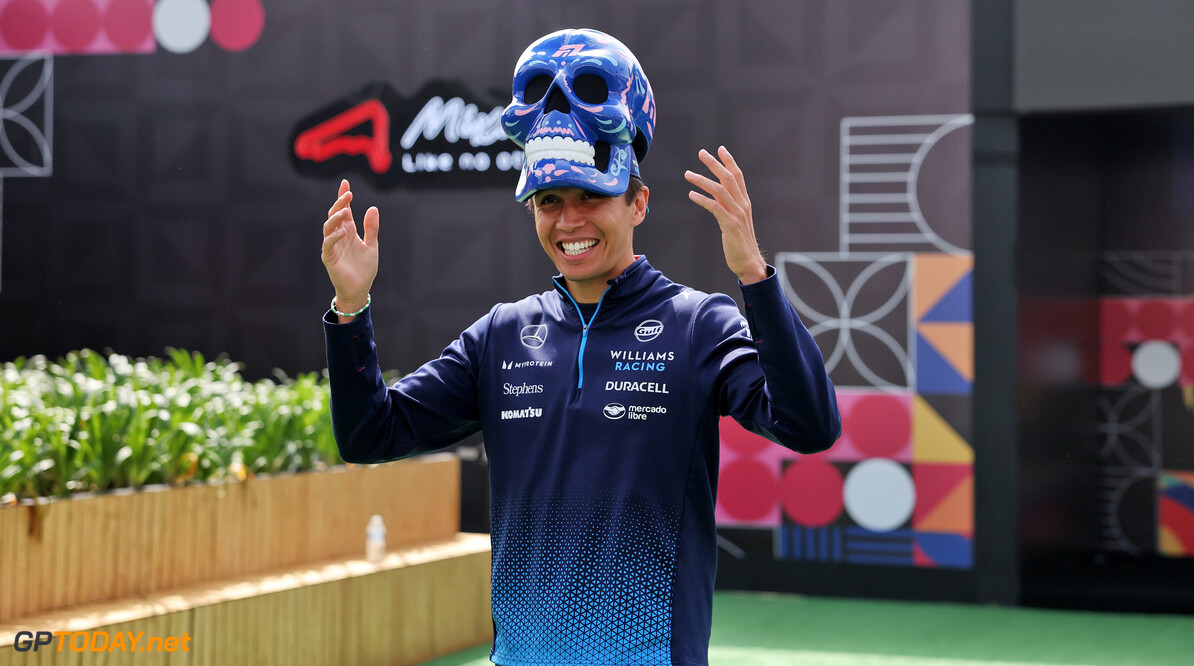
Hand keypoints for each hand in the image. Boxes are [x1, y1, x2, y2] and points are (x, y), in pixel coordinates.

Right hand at [321, 179, 378, 314]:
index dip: (343, 197)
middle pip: (335, 215)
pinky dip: (334, 237)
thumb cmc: (364, 269)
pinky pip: (328, 245)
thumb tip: (373, 208)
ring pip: (328, 227)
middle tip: (348, 194)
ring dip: (336, 218)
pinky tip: (343, 231)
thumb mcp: (372, 246)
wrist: (359, 289)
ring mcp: (332, 246)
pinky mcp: (329, 258)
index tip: (345, 183)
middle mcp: (339, 236)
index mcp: (349, 232)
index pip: (344, 211)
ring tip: (346, 210)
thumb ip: (372, 228)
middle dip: (340, 203)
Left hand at [684, 146, 767, 284]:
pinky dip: (702, 199)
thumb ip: (729, 207)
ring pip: (720, 189)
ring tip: (687, 174)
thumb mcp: (735, 221)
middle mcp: (742, 204)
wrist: (749, 262)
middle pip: (728, 178)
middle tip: (701, 153)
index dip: (729, 161)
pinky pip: (714, 207)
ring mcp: (737, 214)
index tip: (720, 149)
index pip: (738, 176)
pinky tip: (691, 194)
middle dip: (714, 163)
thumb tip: (718, 197)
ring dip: (702, 180)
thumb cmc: (740, 243)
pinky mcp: (730, 224)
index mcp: (744, 202)